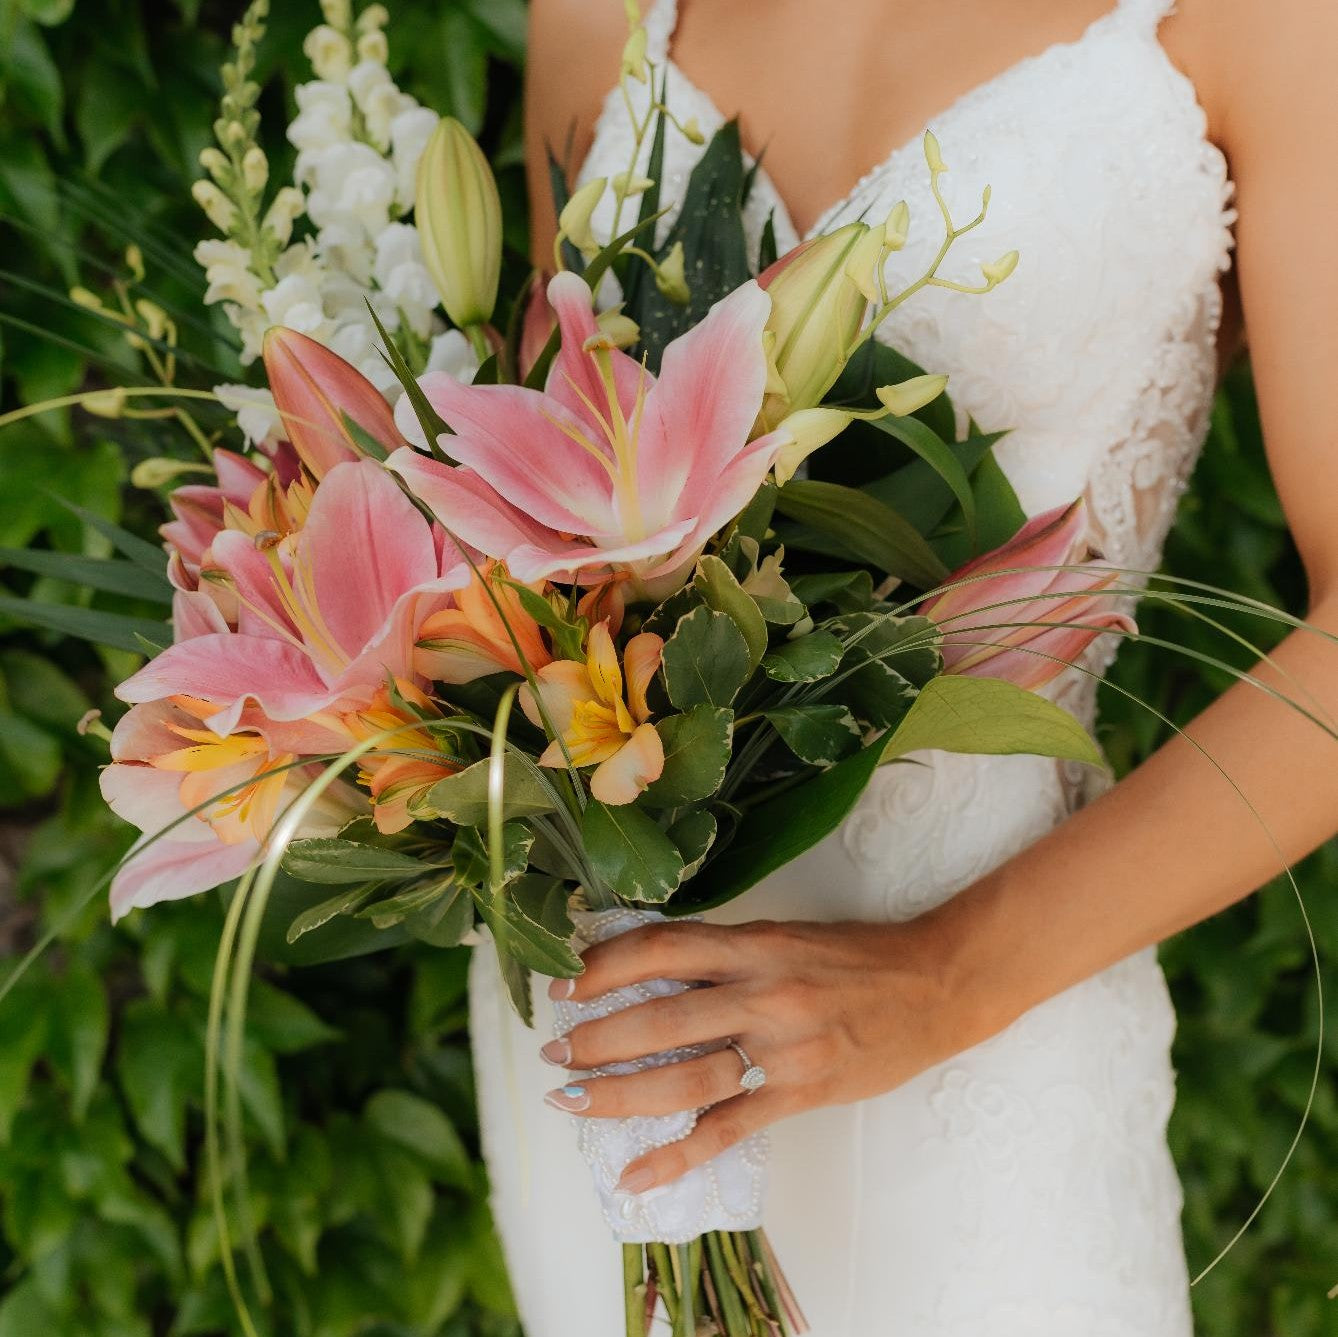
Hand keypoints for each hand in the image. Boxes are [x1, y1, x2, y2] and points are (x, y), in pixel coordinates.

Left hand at [538, 915, 998, 1194]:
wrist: (934, 985)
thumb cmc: (857, 957)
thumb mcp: (784, 935)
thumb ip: (723, 951)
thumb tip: (651, 967)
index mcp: (753, 943)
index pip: (659, 949)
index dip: (603, 967)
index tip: (564, 983)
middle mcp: (762, 990)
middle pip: (659, 1017)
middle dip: (595, 1038)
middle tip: (553, 1053)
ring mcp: (782, 1046)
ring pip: (684, 1074)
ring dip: (619, 1093)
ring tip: (572, 1101)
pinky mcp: (801, 1092)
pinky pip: (729, 1128)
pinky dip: (679, 1155)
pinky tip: (637, 1175)